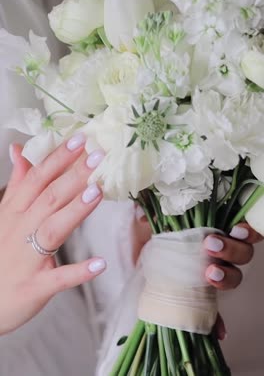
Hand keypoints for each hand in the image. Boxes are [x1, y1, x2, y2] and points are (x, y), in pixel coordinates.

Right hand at [0, 134, 104, 334]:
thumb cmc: (0, 253)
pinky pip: (58, 278)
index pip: (37, 178)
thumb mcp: (4, 215)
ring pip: (52, 229)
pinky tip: (100, 264)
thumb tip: (19, 150)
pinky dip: (78, 272)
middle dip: (74, 175)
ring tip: (98, 192)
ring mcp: (27, 259)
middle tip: (98, 156)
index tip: (81, 139)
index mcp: (14, 212)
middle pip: (49, 198)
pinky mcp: (35, 287)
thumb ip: (18, 183)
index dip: (59, 158)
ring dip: (75, 210)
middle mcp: (20, 230)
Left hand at [133, 209, 261, 338]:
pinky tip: (219, 330)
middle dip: (231, 249)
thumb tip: (144, 215)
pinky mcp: (202, 298)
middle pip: (242, 252)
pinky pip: (217, 313)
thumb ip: (156, 211)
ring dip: (227, 277)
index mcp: (212, 229)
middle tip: (210, 246)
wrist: (136, 262)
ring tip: (209, 276)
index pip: (240, 229)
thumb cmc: (150, 236)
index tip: (235, 229)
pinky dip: (219, 321)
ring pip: (234, 277)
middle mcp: (218, 252)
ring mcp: (212, 275)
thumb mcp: (152, 219)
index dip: (246, 231)